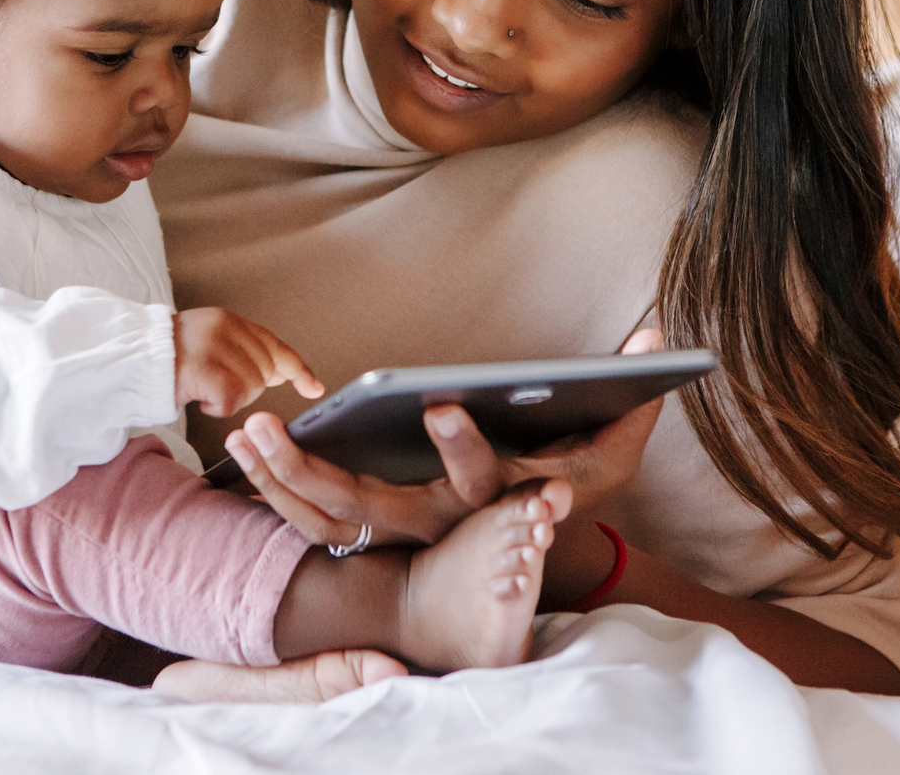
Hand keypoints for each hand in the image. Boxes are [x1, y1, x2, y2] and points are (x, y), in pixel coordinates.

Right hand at [174, 308, 324, 417]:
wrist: (126, 359)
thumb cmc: (164, 359)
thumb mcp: (209, 342)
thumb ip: (243, 351)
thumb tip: (281, 371)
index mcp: (229, 321)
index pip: (275, 346)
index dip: (298, 370)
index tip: (314, 388)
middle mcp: (225, 328)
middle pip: (265, 372)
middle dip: (250, 388)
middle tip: (218, 386)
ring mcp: (214, 347)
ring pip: (251, 389)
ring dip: (230, 399)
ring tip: (203, 389)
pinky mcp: (203, 370)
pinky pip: (231, 401)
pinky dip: (218, 408)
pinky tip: (200, 399)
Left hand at [225, 328, 666, 548]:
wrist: (528, 557)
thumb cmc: (567, 483)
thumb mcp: (611, 449)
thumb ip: (634, 397)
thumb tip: (656, 341)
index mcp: (491, 504)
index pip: (479, 481)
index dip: (465, 448)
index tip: (441, 402)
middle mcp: (437, 527)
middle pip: (369, 508)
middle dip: (315, 471)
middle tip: (268, 428)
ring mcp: (398, 534)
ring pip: (327, 520)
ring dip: (279, 479)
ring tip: (243, 433)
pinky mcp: (370, 530)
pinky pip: (312, 520)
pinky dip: (275, 488)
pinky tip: (245, 445)